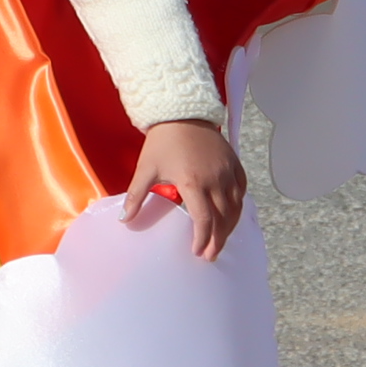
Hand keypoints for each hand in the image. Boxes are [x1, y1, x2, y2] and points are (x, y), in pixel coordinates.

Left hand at [123, 116, 247, 259]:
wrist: (182, 112)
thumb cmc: (162, 142)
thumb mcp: (146, 169)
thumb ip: (136, 196)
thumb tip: (124, 220)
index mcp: (193, 182)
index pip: (203, 220)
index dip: (202, 239)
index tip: (197, 252)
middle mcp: (215, 179)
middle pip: (223, 218)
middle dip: (217, 240)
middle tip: (210, 255)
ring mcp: (227, 171)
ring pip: (235, 207)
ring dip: (230, 226)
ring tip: (221, 240)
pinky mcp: (234, 163)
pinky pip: (241, 190)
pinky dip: (238, 206)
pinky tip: (231, 214)